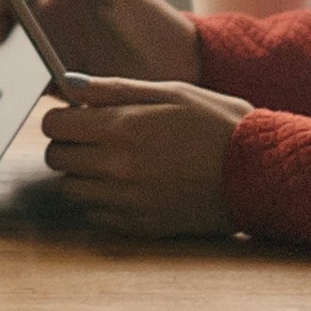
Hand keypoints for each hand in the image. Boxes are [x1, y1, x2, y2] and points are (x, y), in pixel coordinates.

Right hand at [0, 0, 201, 83]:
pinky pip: (32, 81)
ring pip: (14, 47)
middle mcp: (56, 23)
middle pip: (10, 14)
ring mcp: (57, 53)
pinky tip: (17, 74)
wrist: (180, 67)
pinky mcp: (64, 84)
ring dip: (0, 42)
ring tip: (1, 40)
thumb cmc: (155, 20)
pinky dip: (17, 78)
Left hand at [37, 74, 250, 238]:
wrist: (256, 172)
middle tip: (93, 137)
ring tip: (112, 161)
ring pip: (71, 190)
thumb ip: (114, 89)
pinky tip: (128, 186)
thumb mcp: (169, 92)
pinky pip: (96, 215)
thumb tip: (69, 84)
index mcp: (121, 128)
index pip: (54, 125)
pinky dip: (102, 201)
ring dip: (82, 174)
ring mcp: (127, 202)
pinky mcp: (139, 227)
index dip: (61, 117)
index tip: (77, 116)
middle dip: (67, 145)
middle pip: (56, 159)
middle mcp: (117, 168)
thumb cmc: (216, 123)